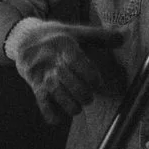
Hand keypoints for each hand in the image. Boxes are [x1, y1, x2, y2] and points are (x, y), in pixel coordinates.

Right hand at [7, 18, 126, 124]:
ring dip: (71, 105)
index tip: (99, 83)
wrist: (25, 40)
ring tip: (78, 107)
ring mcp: (42, 75)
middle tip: (89, 97)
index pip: (78, 62)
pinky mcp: (35, 86)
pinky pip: (42, 104)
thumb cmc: (57, 38)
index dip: (91, 76)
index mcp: (64, 46)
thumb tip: (123, 38)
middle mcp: (52, 61)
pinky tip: (60, 117)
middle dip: (83, 94)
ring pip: (56, 94)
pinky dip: (51, 114)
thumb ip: (101, 36)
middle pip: (68, 81)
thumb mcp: (77, 32)